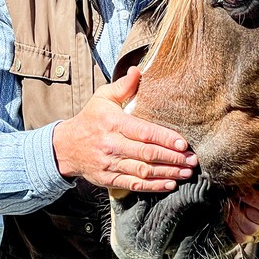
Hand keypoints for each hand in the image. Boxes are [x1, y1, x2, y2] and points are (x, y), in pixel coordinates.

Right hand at [53, 66, 196, 192]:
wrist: (65, 146)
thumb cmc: (90, 119)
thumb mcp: (102, 97)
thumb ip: (123, 86)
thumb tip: (138, 71)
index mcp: (112, 123)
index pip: (143, 132)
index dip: (165, 138)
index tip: (183, 143)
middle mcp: (111, 145)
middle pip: (147, 154)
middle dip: (172, 158)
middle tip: (192, 160)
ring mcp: (109, 164)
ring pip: (143, 171)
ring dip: (168, 173)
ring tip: (186, 172)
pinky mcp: (108, 179)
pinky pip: (134, 184)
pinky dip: (153, 186)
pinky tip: (169, 184)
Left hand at [227, 184, 258, 244]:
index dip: (253, 198)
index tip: (244, 189)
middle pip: (256, 217)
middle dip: (242, 204)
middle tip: (235, 194)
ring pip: (248, 228)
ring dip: (236, 214)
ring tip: (232, 203)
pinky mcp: (255, 239)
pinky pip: (241, 238)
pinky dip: (233, 226)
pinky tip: (231, 215)